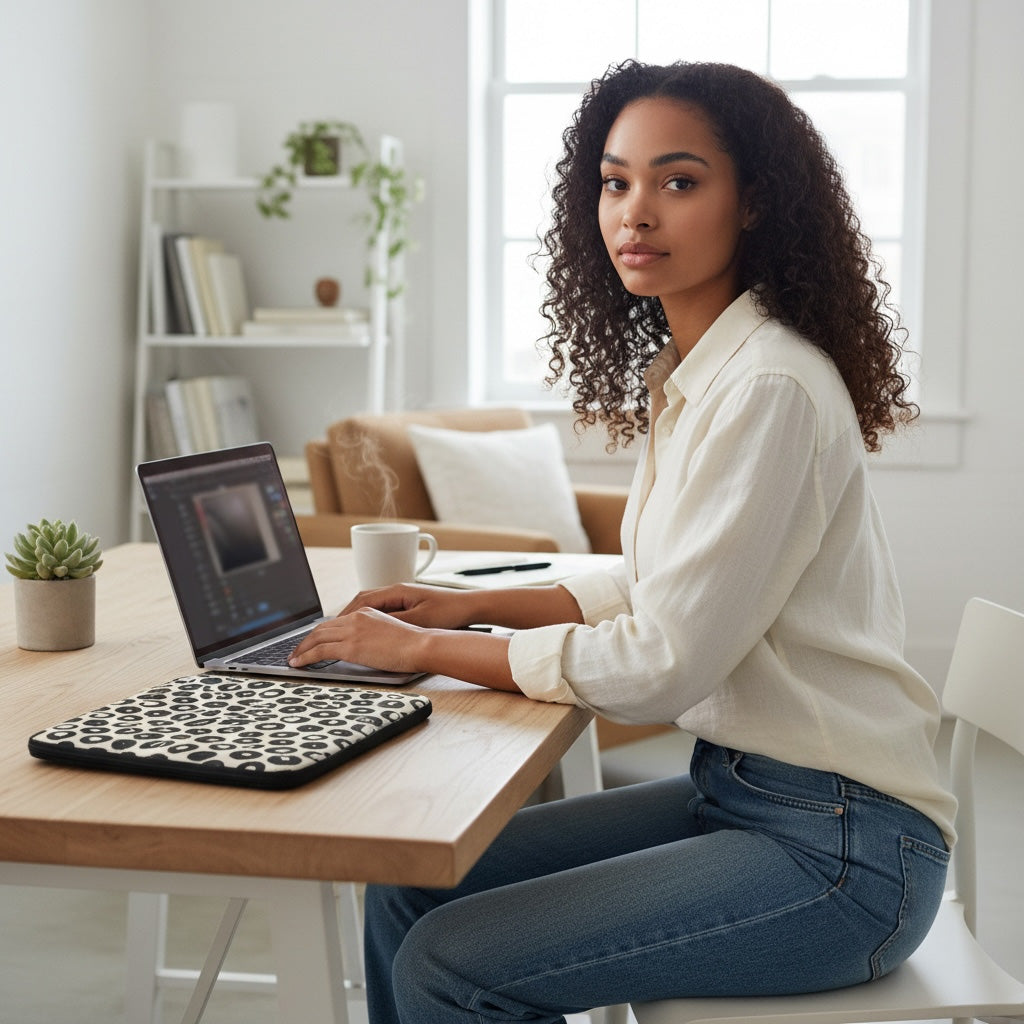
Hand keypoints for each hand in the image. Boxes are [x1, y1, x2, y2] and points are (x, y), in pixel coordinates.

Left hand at [289, 606, 428, 673]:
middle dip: (305, 641)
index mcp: (365, 613)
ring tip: (293, 659)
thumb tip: (362, 648)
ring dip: (301, 649)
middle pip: (321, 628)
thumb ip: (372, 636)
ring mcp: (352, 631)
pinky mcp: (351, 646)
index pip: (334, 622)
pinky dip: (305, 657)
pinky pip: (320, 651)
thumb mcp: (389, 632)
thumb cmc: (413, 644)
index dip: (318, 633)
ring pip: (316, 638)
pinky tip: (299, 664)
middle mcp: (356, 618)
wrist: (421, 645)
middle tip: (296, 651)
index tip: (311, 642)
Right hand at [339, 582, 482, 629]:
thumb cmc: (448, 611)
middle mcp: (396, 590)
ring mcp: (402, 595)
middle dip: (344, 615)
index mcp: (397, 591)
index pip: (362, 600)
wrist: (470, 607)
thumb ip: (393, 620)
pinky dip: (368, 617)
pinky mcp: (408, 603)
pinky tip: (365, 629)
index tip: (332, 627)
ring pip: (370, 603)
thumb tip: (369, 623)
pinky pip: (381, 608)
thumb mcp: (418, 619)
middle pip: (362, 599)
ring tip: (341, 631)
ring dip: (355, 615)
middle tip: (329, 630)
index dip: (345, 614)